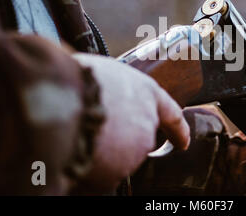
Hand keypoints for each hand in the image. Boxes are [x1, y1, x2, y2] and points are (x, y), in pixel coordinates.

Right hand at [73, 54, 189, 192]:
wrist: (63, 100)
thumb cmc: (79, 79)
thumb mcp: (104, 73)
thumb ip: (116, 90)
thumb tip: (107, 95)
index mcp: (146, 93)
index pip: (171, 115)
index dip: (177, 130)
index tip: (183, 142)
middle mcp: (147, 122)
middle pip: (137, 137)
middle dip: (120, 137)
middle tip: (93, 128)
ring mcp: (135, 149)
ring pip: (118, 155)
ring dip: (103, 151)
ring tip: (76, 133)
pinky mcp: (118, 171)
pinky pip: (104, 172)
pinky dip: (92, 167)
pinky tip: (74, 151)